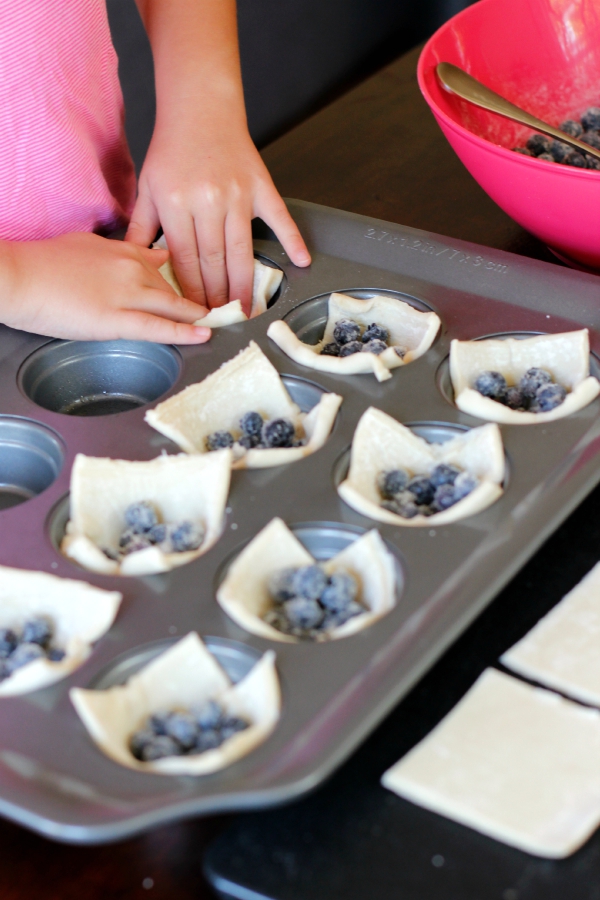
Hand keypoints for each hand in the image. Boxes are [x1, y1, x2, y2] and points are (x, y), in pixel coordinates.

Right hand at [1, 232, 210, 342]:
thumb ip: (114, 251)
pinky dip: (184, 331)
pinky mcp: (115, 319)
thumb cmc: (42, 263)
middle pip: (176, 285)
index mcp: (123, 250)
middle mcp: (131, 268)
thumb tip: (133, 254)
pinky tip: (203, 334)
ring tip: (221, 323)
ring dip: (199, 315)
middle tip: (224, 306)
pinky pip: (158, 326)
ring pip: (173, 304)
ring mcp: (126, 293)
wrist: (18, 277)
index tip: (206, 280)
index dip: (188, 275)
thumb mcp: (85, 245)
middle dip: (201, 297)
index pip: (166, 262)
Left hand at [125, 113, 310, 314]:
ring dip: (244, 284)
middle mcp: (208, 200)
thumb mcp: (148, 187)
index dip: (190, 291)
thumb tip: (134, 264)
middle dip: (216, 296)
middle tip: (221, 320)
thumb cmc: (172, 150)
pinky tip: (300, 263)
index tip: (195, 313)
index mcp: (176, 202)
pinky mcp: (261, 186)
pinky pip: (280, 218)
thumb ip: (141, 227)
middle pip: (214, 261)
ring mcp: (237, 194)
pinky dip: (292, 240)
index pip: (185, 260)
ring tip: (246, 309)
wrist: (200, 108)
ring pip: (242, 251)